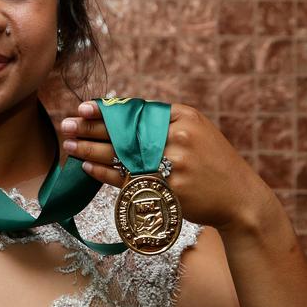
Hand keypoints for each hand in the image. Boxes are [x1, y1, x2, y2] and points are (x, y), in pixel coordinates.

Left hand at [60, 100, 277, 231]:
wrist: (240, 198)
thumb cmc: (211, 163)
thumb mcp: (194, 131)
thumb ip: (161, 121)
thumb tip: (116, 111)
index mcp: (183, 116)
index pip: (136, 110)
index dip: (106, 110)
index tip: (82, 108)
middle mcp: (178, 137)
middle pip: (125, 131)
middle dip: (92, 128)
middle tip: (66, 125)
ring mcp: (174, 164)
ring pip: (122, 156)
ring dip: (91, 151)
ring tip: (70, 146)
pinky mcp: (169, 189)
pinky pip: (129, 180)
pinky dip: (105, 174)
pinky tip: (87, 168)